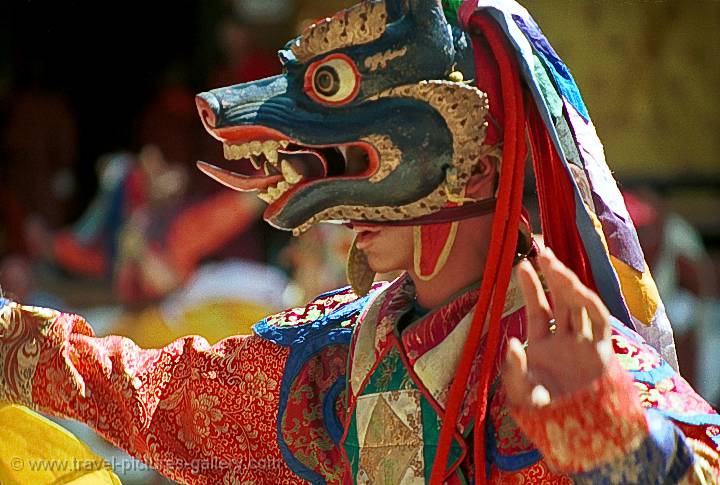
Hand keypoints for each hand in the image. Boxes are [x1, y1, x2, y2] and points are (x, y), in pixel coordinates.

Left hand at [503, 248, 614, 407]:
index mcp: (543, 346)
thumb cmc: (544, 416)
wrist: (575, 437)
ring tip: (553, 263)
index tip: (522, 264)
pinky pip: (599, 322)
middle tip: (541, 250)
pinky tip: (575, 287)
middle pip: (560, 300)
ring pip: (578, 306)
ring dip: (568, 283)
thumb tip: (512, 342)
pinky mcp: (602, 354)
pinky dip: (589, 304)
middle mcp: (564, 341)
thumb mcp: (520, 392)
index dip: (532, 286)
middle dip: (552, 274)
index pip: (538, 308)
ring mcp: (584, 345)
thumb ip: (513, 370)